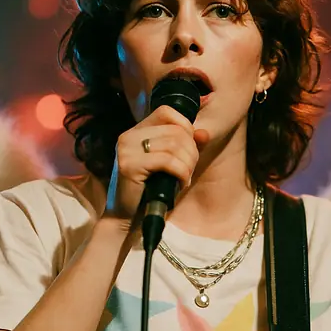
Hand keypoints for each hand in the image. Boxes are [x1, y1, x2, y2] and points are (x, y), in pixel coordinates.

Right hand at [102, 105, 209, 224]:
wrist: (128, 219)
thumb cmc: (151, 191)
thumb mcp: (171, 164)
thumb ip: (186, 146)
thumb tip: (204, 133)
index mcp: (136, 132)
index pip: (166, 112)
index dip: (185, 127)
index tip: (189, 150)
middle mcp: (128, 136)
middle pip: (175, 130)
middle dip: (191, 152)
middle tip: (188, 170)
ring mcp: (126, 150)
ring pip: (174, 145)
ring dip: (188, 164)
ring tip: (184, 178)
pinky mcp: (129, 165)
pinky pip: (168, 161)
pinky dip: (181, 173)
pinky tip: (180, 184)